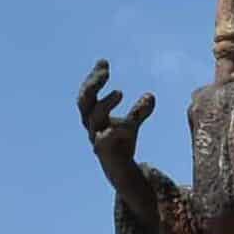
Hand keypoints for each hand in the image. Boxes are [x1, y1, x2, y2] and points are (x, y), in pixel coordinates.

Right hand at [77, 59, 154, 192]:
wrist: (120, 172)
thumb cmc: (121, 144)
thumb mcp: (131, 124)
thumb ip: (139, 110)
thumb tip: (150, 95)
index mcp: (93, 116)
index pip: (87, 93)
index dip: (93, 77)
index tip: (104, 62)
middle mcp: (92, 126)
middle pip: (83, 103)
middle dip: (92, 86)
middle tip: (105, 73)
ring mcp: (96, 139)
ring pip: (94, 118)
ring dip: (106, 103)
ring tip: (120, 92)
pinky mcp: (105, 152)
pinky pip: (107, 138)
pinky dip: (117, 129)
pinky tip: (129, 124)